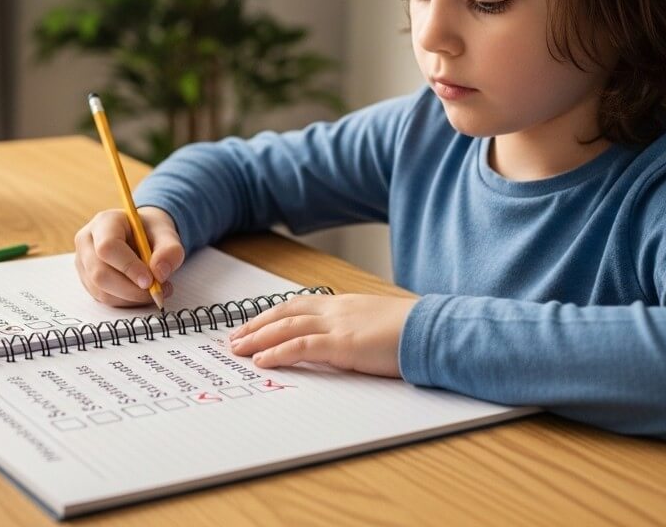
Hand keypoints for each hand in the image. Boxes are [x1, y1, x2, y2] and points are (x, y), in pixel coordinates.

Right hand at [74, 206, 183, 306]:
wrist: (140, 236)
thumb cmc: (150, 233)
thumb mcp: (166, 234)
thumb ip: (169, 250)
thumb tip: (160, 274)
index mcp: (105, 222)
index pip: (108, 247)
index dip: (128, 267)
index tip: (150, 280)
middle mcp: (87, 241)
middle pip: (100, 273)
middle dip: (131, 289)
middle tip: (157, 291)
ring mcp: (83, 262)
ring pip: (101, 291)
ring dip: (131, 298)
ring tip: (155, 291)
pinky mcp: (87, 280)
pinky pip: (103, 298)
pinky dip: (126, 301)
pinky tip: (141, 293)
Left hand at [227, 294, 417, 377]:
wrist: (432, 329)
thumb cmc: (410, 331)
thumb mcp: (375, 325)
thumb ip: (353, 330)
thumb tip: (338, 345)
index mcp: (343, 304)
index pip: (297, 306)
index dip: (271, 315)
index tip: (252, 324)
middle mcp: (335, 310)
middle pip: (285, 314)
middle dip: (256, 326)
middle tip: (234, 339)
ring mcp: (338, 325)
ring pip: (286, 328)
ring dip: (258, 339)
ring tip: (238, 350)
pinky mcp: (343, 344)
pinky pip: (301, 347)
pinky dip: (278, 352)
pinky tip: (262, 360)